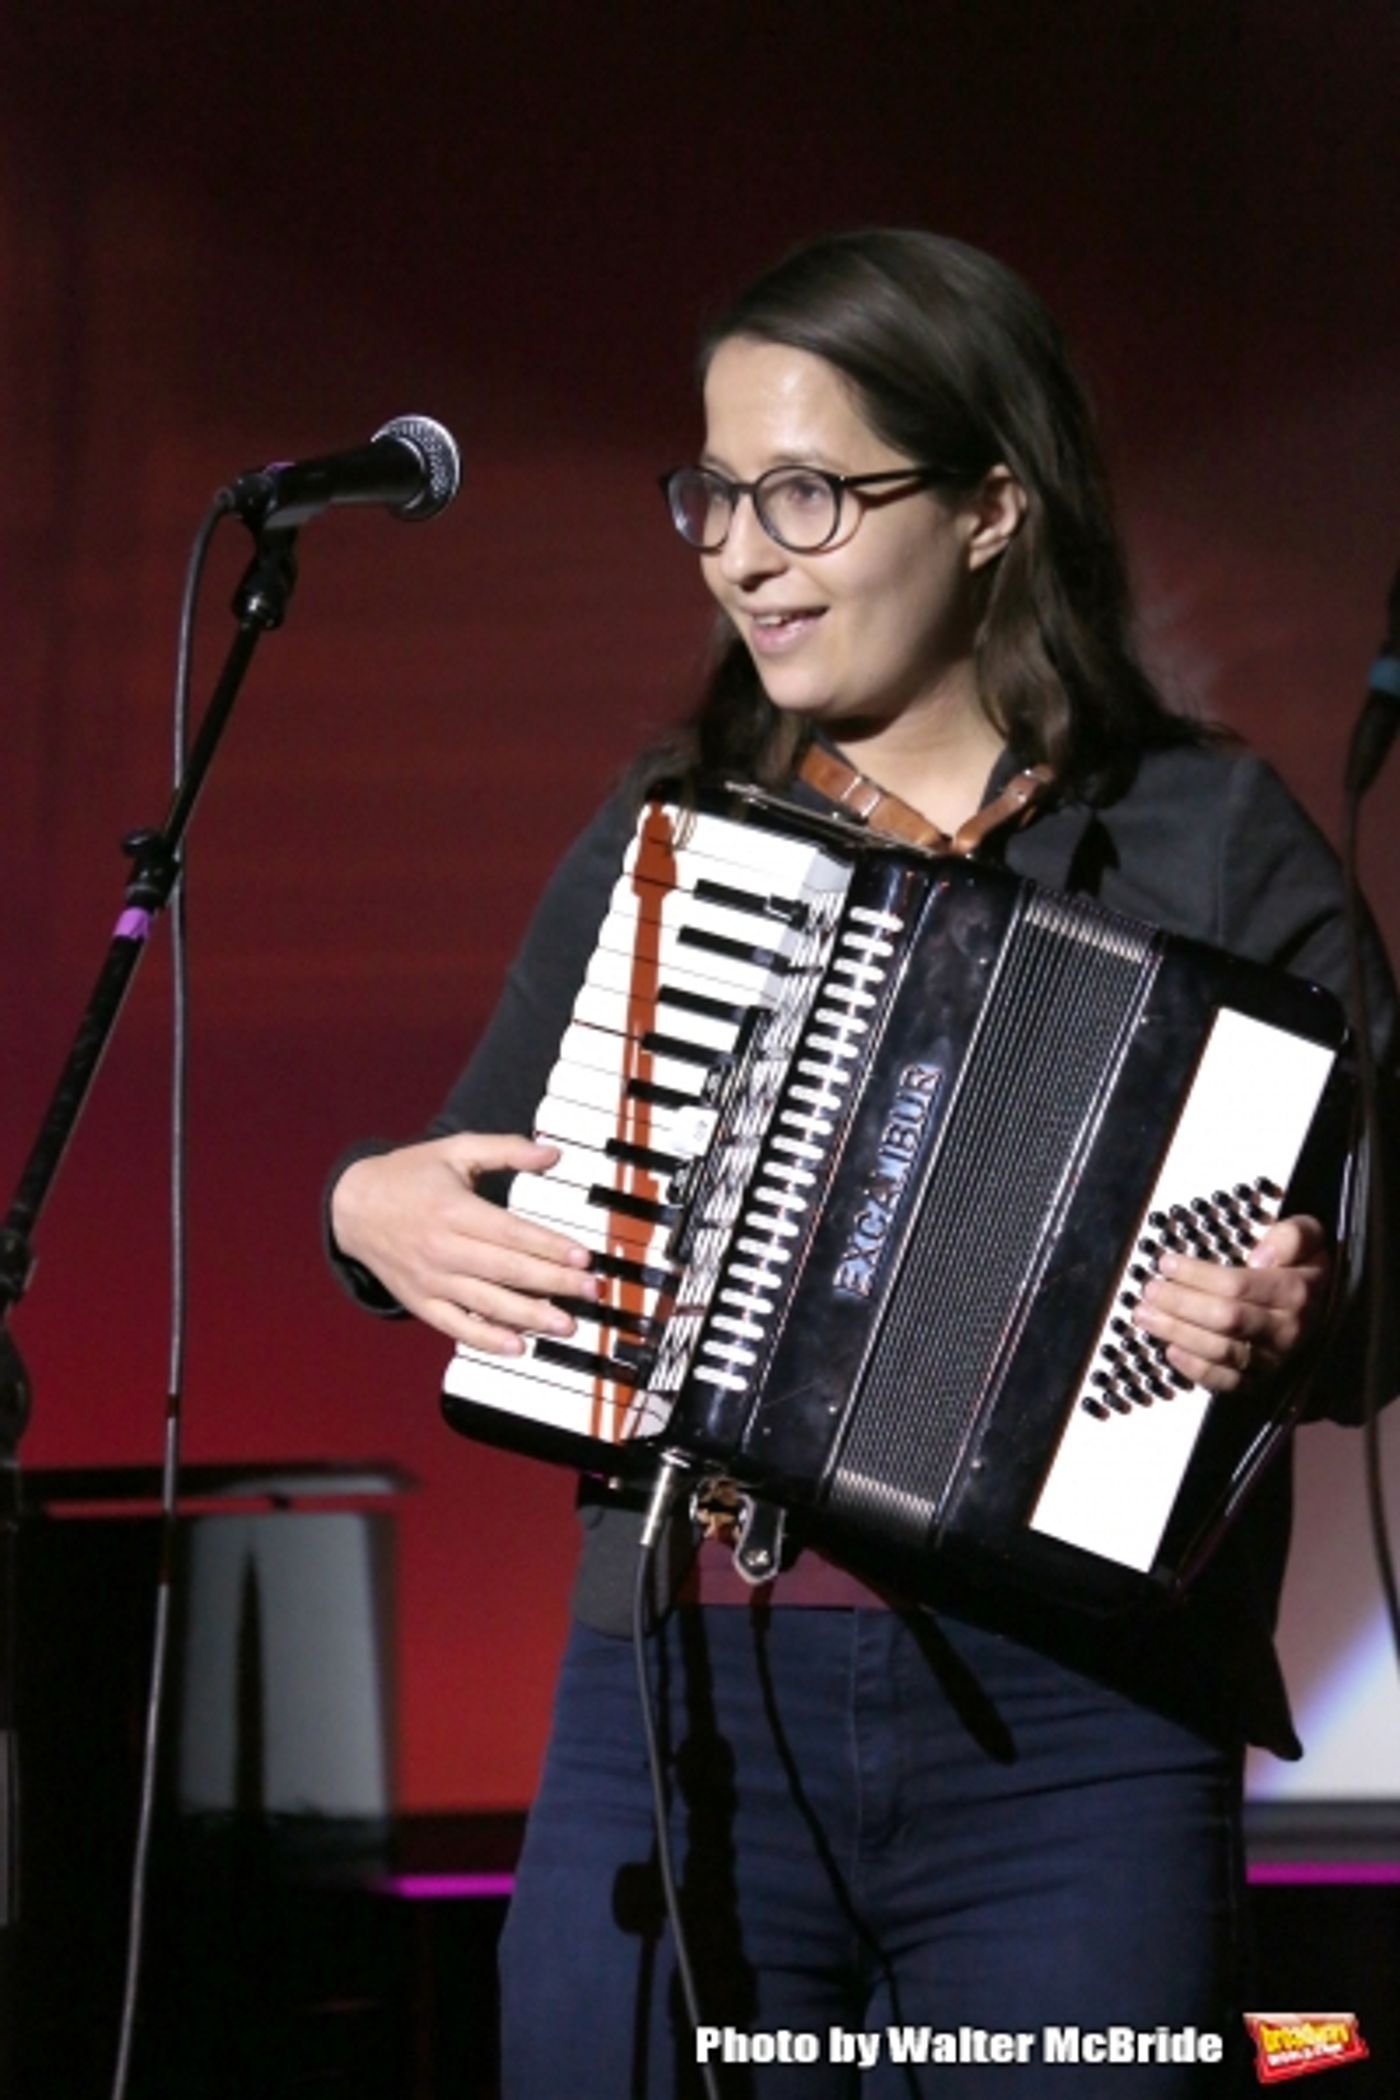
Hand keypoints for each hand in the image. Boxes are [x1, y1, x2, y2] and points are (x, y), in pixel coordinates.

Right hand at [330, 1132, 597, 1354]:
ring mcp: (430, 1279)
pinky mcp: (420, 1302)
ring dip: (529, 1316)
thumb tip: (551, 1153)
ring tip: (566, 1324)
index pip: (510, 1233)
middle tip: (591, 1290)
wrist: (352, 1207)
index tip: (584, 1256)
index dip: (549, 1246)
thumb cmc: (410, 1175)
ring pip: (486, 1302)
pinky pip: (455, 1325)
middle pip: (505, 1270)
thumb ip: (504, 1149)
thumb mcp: (454, 1150)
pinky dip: (486, 1339)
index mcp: (454, 1210)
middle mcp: (442, 1248)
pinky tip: (518, 1346)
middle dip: (553, 1283)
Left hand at [1131, 1214, 1330, 1393]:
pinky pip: (1227, 1382)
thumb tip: (1260, 1256)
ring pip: (1221, 1351)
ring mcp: (1273, 1358)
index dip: (1197, 1275)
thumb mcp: (1308, 1236)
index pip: (1237, 1285)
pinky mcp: (1261, 1380)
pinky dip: (1196, 1370)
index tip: (1167, 1262)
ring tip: (1145, 1316)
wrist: (1326, 1307)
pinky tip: (1170, 1351)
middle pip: (1225, 1319)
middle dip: (1180, 1304)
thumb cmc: (1304, 1266)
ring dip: (1177, 1333)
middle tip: (1149, 1290)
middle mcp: (1285, 1329)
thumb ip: (1292, 1235)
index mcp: (1294, 1292)